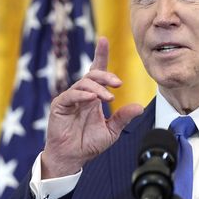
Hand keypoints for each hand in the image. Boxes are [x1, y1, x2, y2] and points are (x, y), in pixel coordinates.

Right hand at [41, 37, 143, 177]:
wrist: (73, 158)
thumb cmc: (89, 144)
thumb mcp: (112, 131)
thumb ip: (123, 118)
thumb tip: (139, 107)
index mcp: (93, 97)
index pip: (97, 72)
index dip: (100, 55)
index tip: (103, 40)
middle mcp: (82, 94)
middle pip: (93, 75)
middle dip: (106, 75)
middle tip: (118, 84)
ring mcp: (70, 99)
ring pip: (84, 83)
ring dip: (98, 88)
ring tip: (108, 98)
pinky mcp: (60, 105)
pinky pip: (71, 95)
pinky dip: (82, 95)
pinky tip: (92, 99)